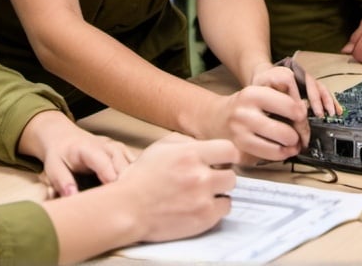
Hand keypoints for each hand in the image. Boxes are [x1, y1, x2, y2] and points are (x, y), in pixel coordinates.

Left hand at [18, 110, 134, 196]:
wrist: (66, 138)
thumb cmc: (60, 156)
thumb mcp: (53, 167)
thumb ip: (62, 181)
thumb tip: (72, 197)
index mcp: (88, 148)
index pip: (103, 163)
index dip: (110, 180)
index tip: (114, 199)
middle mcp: (107, 146)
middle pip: (123, 166)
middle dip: (125, 186)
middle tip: (123, 209)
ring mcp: (118, 148)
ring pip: (133, 166)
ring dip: (133, 184)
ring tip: (131, 205)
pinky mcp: (124, 154)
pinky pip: (136, 167)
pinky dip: (136, 180)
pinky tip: (134, 196)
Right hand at [113, 135, 237, 242]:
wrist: (129, 208)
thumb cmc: (142, 177)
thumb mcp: (160, 147)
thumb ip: (185, 142)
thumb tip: (204, 145)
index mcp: (190, 154)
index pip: (230, 150)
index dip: (227, 156)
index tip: (221, 161)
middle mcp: (200, 175)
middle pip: (232, 175)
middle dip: (221, 176)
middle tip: (209, 179)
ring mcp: (203, 199)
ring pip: (229, 193)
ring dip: (219, 192)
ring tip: (203, 193)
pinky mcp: (204, 219)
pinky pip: (224, 210)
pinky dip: (215, 209)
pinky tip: (200, 205)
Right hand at [198, 84, 310, 164]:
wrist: (216, 118)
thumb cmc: (245, 106)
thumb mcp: (259, 91)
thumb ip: (281, 98)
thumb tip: (305, 114)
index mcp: (253, 94)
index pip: (291, 106)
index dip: (302, 115)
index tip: (302, 117)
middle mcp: (244, 113)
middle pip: (287, 132)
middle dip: (299, 136)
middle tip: (300, 134)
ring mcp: (241, 134)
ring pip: (281, 146)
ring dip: (292, 147)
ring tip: (292, 143)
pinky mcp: (240, 150)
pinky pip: (271, 156)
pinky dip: (281, 154)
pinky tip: (282, 149)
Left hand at [251, 60, 341, 118]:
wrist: (262, 78)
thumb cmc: (261, 88)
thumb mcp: (260, 95)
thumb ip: (272, 106)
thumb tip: (282, 122)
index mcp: (283, 75)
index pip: (295, 90)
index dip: (299, 108)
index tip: (300, 122)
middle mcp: (297, 73)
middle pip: (310, 87)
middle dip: (316, 105)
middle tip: (319, 117)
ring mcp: (305, 77)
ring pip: (319, 87)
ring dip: (327, 101)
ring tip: (331, 114)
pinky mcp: (310, 83)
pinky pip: (323, 89)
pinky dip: (330, 99)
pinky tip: (336, 109)